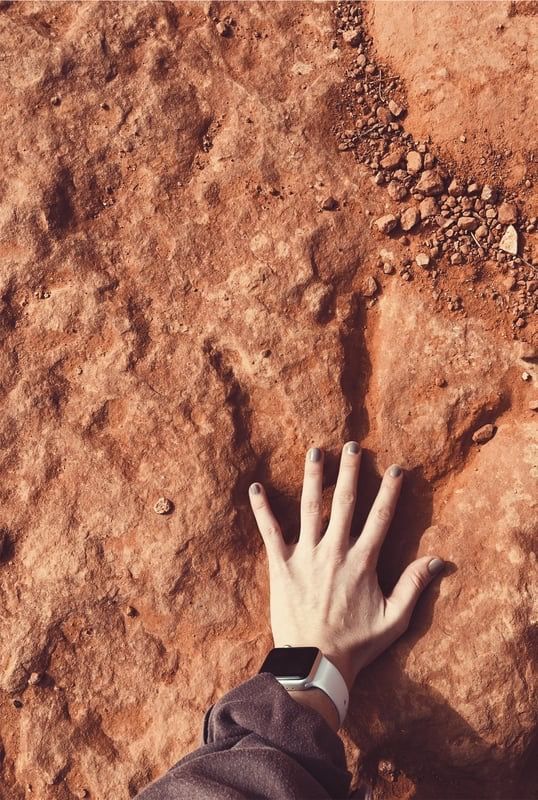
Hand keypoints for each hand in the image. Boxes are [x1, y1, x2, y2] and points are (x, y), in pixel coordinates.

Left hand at [249, 443, 443, 693]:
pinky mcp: (281, 566)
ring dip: (313, 477)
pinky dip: (262, 509)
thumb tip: (440, 560)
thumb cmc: (356, 644)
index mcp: (362, 562)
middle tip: (352, 445)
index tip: (395, 468)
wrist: (314, 663)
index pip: (380, 517)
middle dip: (350, 471)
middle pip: (345, 502)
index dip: (389, 491)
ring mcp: (306, 556)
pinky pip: (269, 531)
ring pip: (309, 508)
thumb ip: (414, 586)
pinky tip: (255, 487)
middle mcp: (335, 551)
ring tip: (315, 451)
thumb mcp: (394, 619)